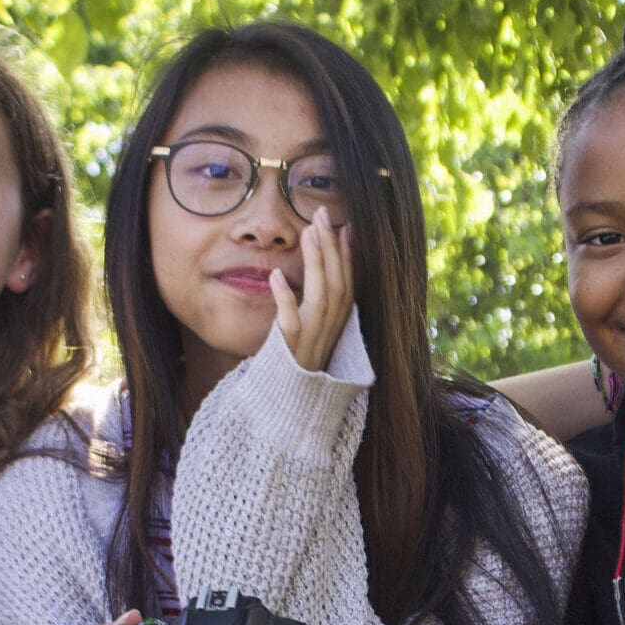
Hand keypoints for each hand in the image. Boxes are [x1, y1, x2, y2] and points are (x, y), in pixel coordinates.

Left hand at [274, 208, 354, 371]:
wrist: (285, 408)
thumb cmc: (295, 366)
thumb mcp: (312, 333)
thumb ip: (317, 304)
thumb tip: (320, 269)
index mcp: (337, 326)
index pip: (349, 284)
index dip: (349, 255)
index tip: (346, 225)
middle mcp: (330, 332)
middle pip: (339, 285)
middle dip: (333, 249)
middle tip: (322, 215)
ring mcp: (312, 342)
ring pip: (321, 299)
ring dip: (316, 264)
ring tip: (308, 233)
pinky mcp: (290, 352)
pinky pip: (290, 324)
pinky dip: (285, 299)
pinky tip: (276, 275)